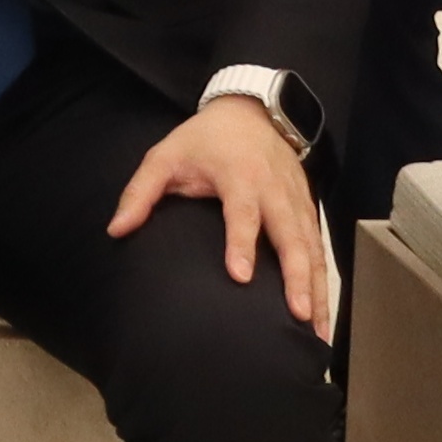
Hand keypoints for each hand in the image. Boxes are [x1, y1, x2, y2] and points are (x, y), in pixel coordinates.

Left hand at [110, 96, 335, 339]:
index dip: (241, 244)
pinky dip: (324, 280)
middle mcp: (275, 190)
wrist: (250, 112)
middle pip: (290, 236)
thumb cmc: (203, 140)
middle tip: (297, 314)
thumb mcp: (164, 156)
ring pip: (312, 247)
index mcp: (240, 176)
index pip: (243, 214)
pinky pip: (319, 248)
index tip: (240, 277)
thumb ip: (140, 193)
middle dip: (296, 276)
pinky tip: (323, 313)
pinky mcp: (308, 209)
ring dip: (316, 287)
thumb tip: (116, 230)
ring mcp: (297, 200)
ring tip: (317, 328)